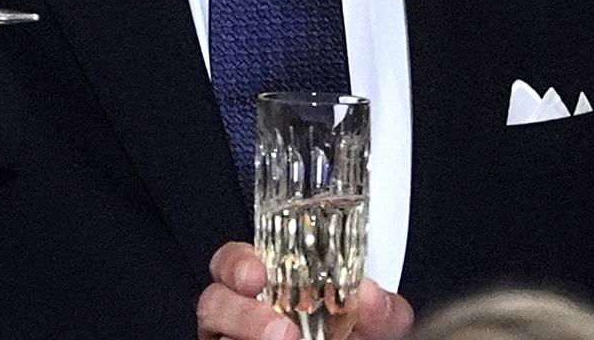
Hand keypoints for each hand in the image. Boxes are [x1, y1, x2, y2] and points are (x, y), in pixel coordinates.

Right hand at [199, 242, 412, 339]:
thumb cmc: (352, 336)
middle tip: (281, 329)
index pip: (236, 262)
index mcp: (271, 285)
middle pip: (214, 299)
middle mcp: (244, 313)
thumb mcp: (374, 322)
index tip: (257, 273)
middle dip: (240, 310)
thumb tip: (370, 295)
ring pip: (215, 332)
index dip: (237, 263)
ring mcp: (232, 339)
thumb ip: (379, 308)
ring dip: (246, 332)